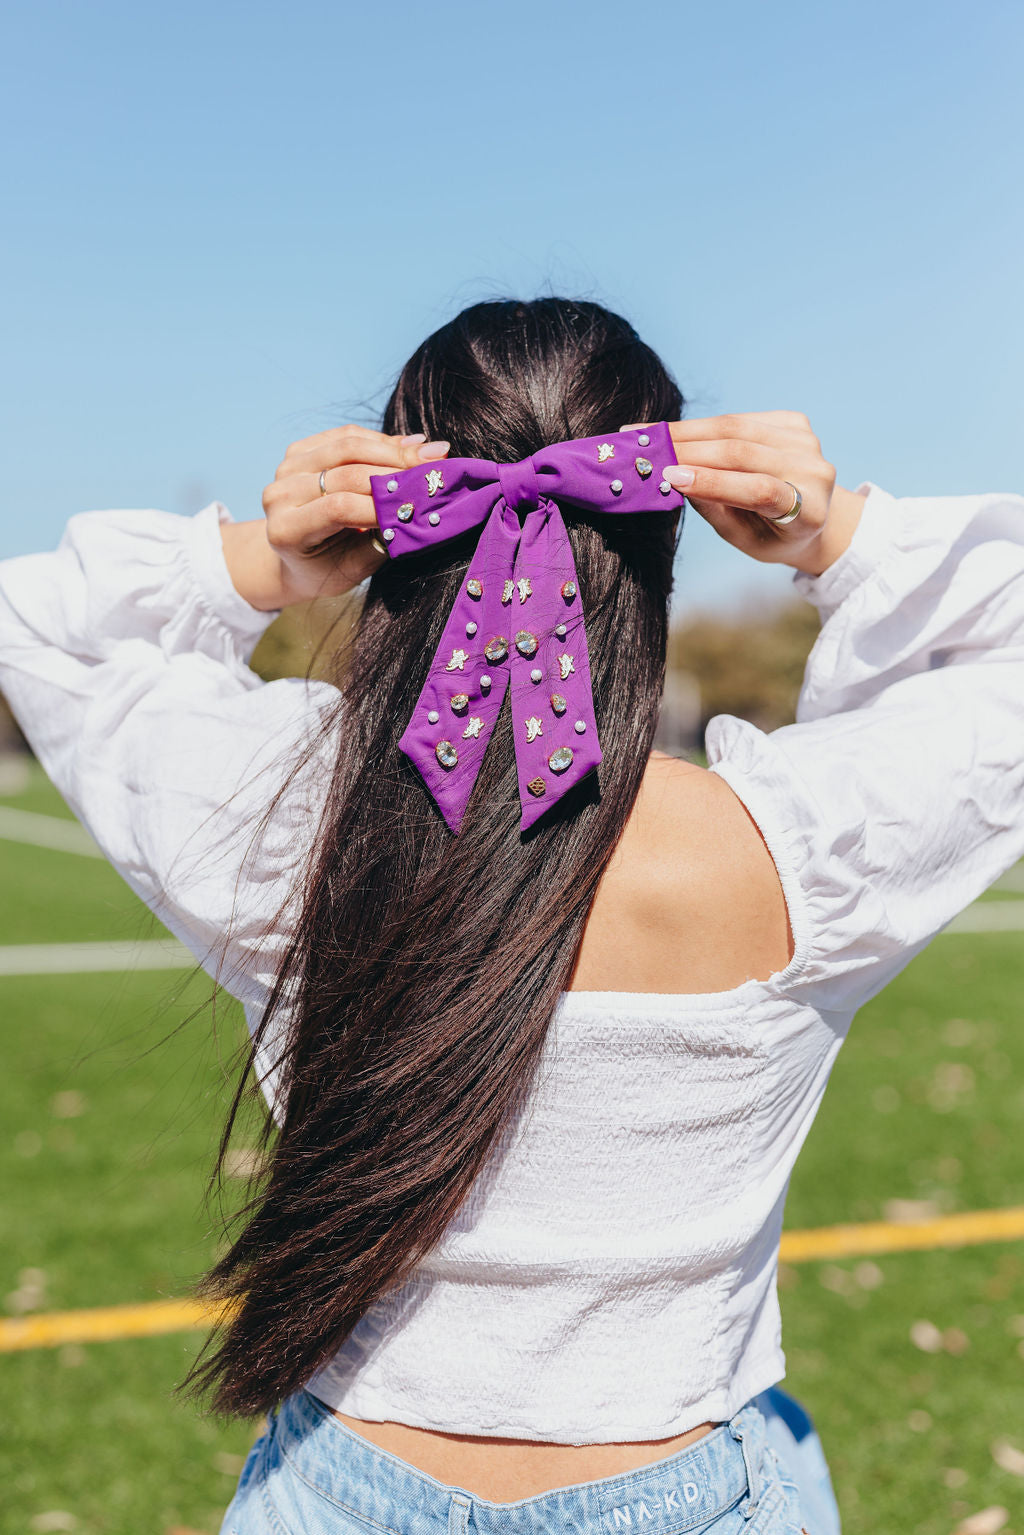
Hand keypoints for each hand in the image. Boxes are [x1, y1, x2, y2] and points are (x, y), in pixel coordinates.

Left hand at [220, 426, 449, 608]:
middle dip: (395, 471)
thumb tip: (422, 508)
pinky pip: (345, 436)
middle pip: (344, 472)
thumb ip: (383, 540)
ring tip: (430, 454)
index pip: (339, 508)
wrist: (295, 557)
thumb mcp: (355, 568)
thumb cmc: (329, 568)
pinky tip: (410, 446)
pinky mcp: (298, 450)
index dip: (382, 502)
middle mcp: (279, 495)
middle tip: (436, 469)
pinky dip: (380, 440)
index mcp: (286, 531)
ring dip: (393, 449)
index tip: (421, 501)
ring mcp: (286, 468)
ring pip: (347, 446)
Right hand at [641, 410, 860, 576]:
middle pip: (744, 452)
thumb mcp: (744, 539)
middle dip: (689, 450)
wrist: (812, 516)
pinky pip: (741, 419)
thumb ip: (716, 509)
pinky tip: (674, 431)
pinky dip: (705, 426)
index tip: (670, 476)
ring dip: (688, 432)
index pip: (759, 490)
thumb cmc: (772, 536)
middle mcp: (814, 471)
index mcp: (808, 511)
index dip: (714, 482)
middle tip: (644, 450)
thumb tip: (676, 477)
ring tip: (648, 435)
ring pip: (738, 428)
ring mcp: (808, 442)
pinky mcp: (796, 422)